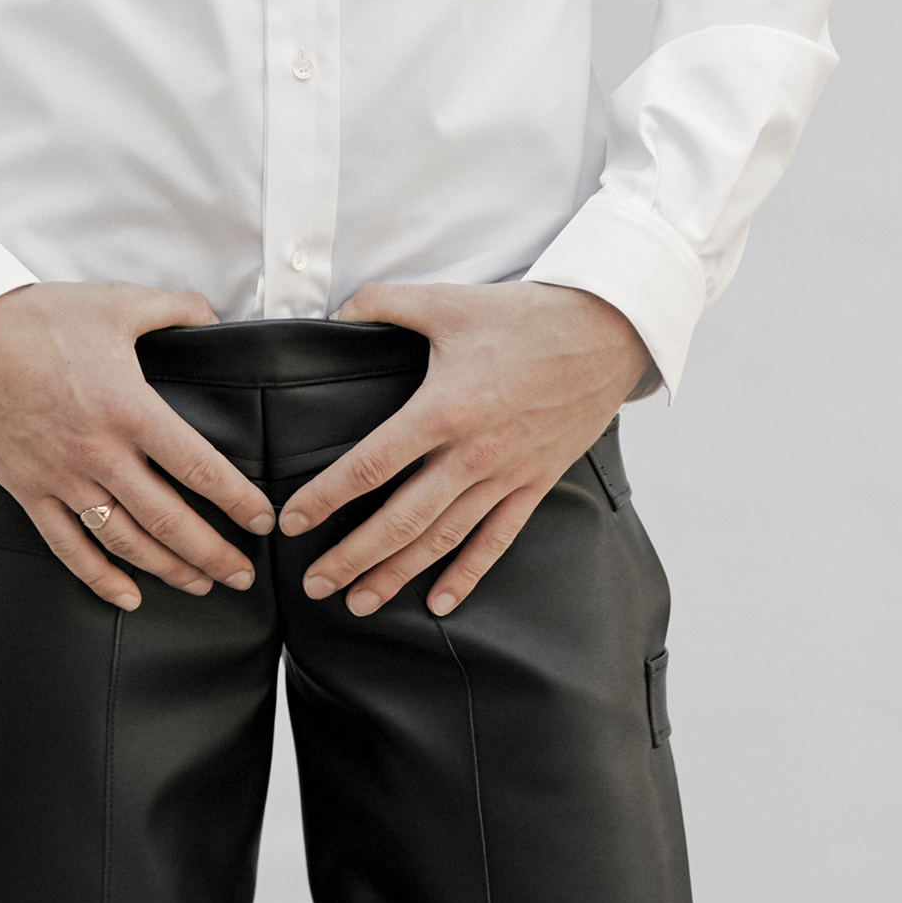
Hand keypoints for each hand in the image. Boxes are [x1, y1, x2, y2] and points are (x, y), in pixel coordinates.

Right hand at [0, 283, 274, 610]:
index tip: (262, 519)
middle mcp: (99, 453)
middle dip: (213, 554)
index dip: (237, 501)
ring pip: (125, 542)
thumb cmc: (38, 317)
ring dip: (168, 569)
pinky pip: (68, 547)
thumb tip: (213, 317)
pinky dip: (100, 578)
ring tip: (200, 584)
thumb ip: (176, 309)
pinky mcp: (28, 490)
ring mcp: (61, 478)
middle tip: (243, 573)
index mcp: (129, 409)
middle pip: (168, 520)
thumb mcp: (120, 302)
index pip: (199, 467)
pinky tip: (128, 596)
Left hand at [278, 282, 651, 617]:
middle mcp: (474, 453)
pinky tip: (440, 602)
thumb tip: (334, 316)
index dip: (329, 496)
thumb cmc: (525, 316)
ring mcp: (507, 474)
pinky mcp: (535, 483)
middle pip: (403, 518)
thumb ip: (382, 303)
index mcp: (446, 408)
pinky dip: (468, 574)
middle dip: (354, 557)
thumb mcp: (447, 300)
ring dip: (398, 573)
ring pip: (443, 538)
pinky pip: (497, 539)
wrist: (606, 333)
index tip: (295, 521)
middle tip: (315, 584)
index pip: (374, 463)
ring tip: (359, 601)